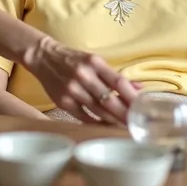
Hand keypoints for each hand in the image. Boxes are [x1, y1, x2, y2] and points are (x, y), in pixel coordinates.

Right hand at [24, 36, 140, 124]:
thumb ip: (115, 76)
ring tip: (126, 127)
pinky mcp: (63, 102)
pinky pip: (84, 117)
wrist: (43, 57)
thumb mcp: (94, 61)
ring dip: (114, 121)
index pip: (118, 81)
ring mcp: (72, 90)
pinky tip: (107, 127)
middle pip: (109, 100)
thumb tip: (139, 89)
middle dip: (125, 114)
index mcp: (94, 62)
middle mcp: (84, 76)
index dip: (132, 96)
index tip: (143, 107)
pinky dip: (97, 123)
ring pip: (98, 111)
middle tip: (138, 124)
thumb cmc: (74, 59)